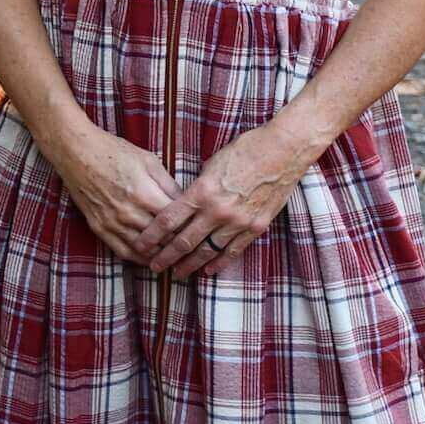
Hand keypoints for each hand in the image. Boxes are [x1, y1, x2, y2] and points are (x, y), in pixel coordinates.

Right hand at [54, 127, 183, 266]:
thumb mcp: (149, 161)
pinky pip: (123, 251)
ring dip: (161, 256)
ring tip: (176, 258)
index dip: (189, 226)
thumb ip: (168, 184)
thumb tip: (185, 202)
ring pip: (144, 250)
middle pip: (162, 238)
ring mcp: (112, 223)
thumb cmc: (114, 152)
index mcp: (144, 193)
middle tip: (192, 249)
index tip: (198, 230)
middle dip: (178, 244)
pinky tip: (150, 259)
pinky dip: (139, 259)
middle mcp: (128, 212)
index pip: (174, 220)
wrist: (77, 153)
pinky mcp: (99, 228)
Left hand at [135, 118, 316, 279]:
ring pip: (207, 251)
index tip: (141, 245)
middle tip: (154, 266)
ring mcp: (238, 221)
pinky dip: (219, 262)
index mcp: (202, 191)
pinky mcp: (256, 226)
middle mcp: (217, 210)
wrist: (284, 150)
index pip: (169, 220)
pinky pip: (233, 250)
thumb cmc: (246, 149)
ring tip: (178, 273)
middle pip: (184, 241)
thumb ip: (198, 187)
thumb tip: (186, 202)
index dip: (152, 236)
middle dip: (166, 256)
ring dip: (189, 264)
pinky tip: (208, 270)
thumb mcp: (212, 164)